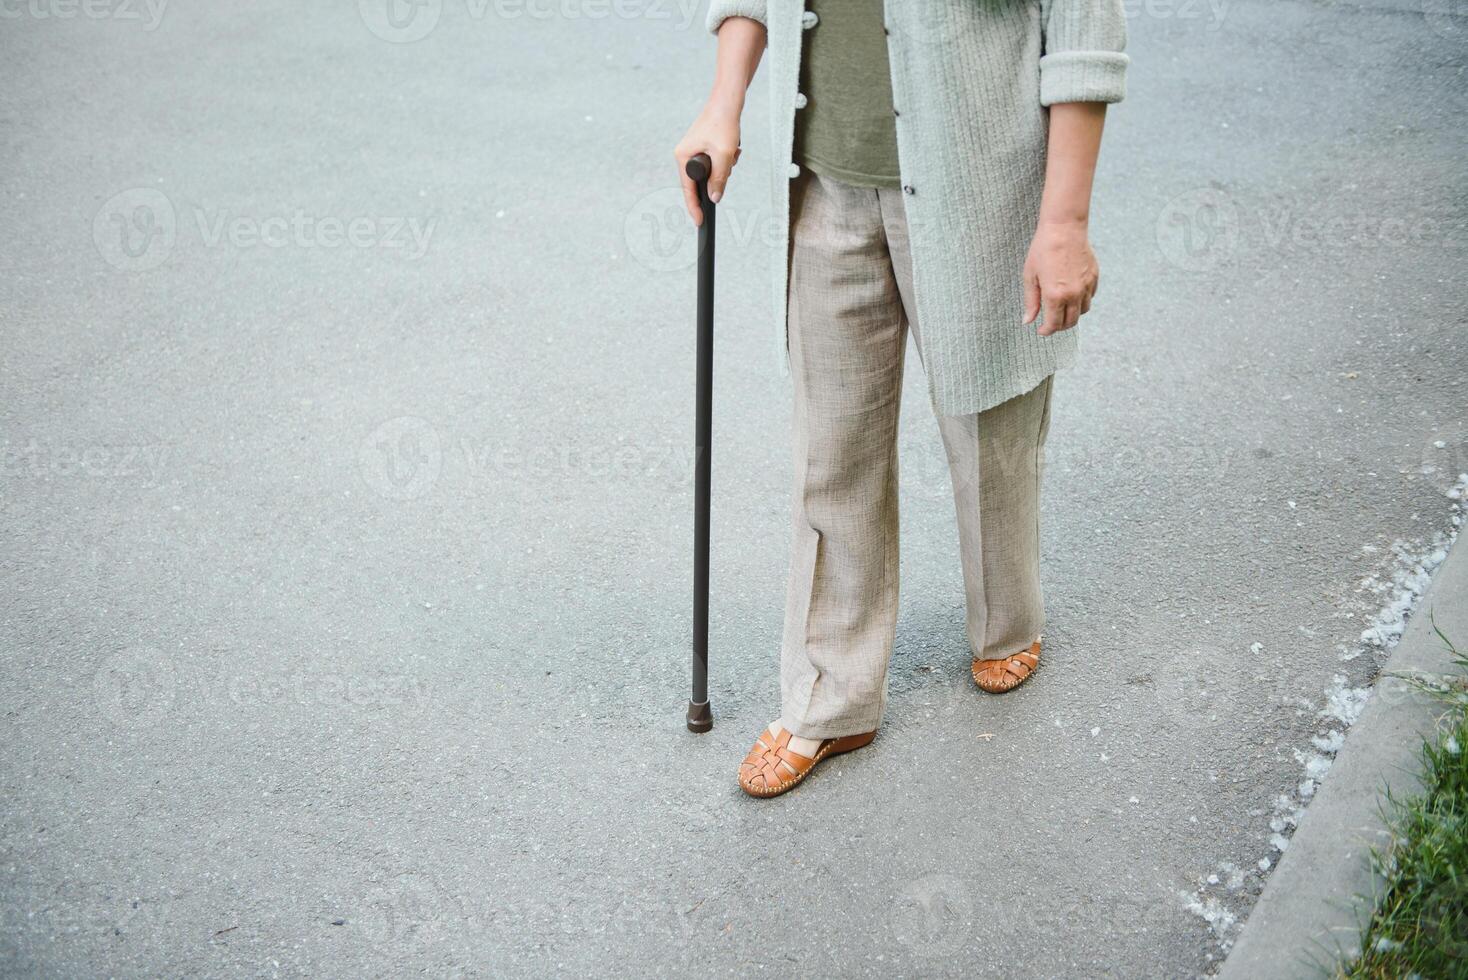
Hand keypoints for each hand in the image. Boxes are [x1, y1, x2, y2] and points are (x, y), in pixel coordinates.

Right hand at [674, 101, 740, 226]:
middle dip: (718, 178)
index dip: (694, 207)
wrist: (728, 101)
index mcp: (683, 157)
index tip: (700, 222)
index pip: (688, 190)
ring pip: (712, 172)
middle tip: (729, 162)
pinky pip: (716, 162)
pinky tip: (732, 147)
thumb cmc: (723, 124)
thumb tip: (715, 198)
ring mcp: (695, 150)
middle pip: (701, 181)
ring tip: (731, 150)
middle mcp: (686, 155)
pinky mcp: (705, 147)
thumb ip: (719, 179)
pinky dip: (727, 159)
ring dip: (725, 166)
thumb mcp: (724, 156)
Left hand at [1022, 220, 1099, 335]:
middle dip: (1059, 326)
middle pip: (1070, 322)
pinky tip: (1071, 295)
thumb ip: (1031, 302)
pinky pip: (1090, 297)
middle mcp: (1073, 294)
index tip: (1042, 330)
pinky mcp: (1094, 277)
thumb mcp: (1030, 277)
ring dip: (1072, 314)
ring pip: (1083, 311)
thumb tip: (1028, 321)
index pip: (1054, 324)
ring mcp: (1086, 286)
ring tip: (1062, 309)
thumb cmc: (1043, 250)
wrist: (1064, 229)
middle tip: (1050, 322)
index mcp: (1055, 295)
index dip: (1047, 331)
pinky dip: (1082, 301)